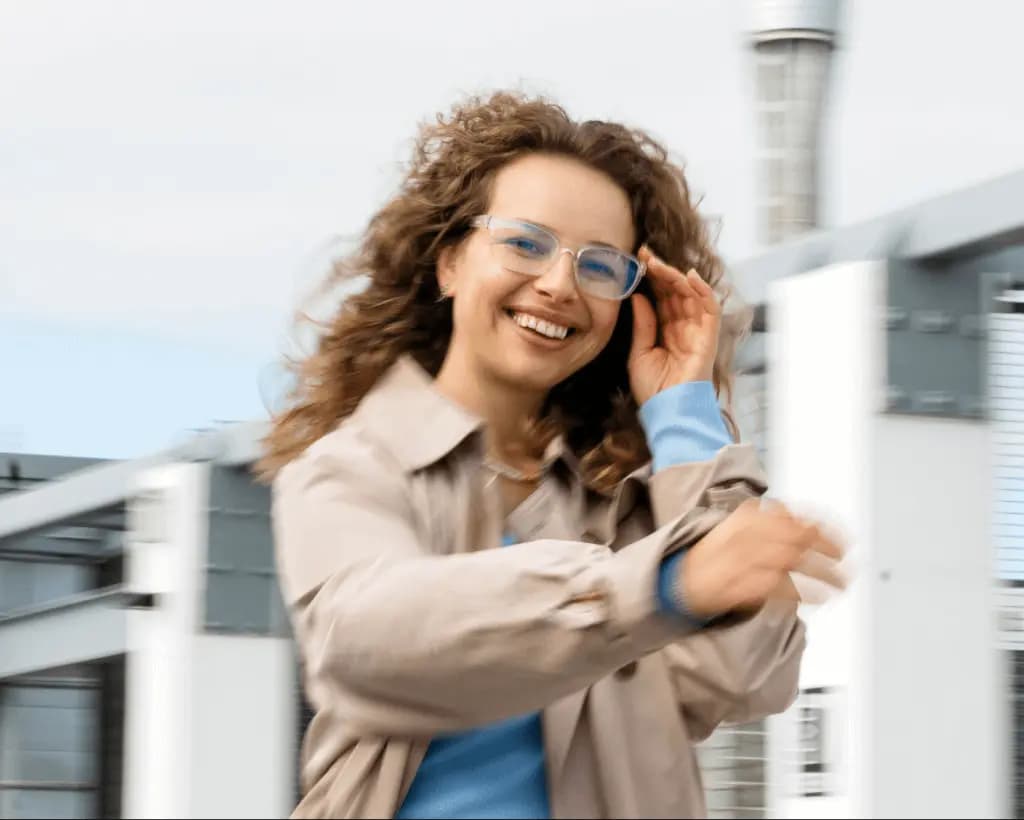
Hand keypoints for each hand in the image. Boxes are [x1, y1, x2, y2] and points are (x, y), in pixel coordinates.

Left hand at [628, 247, 720, 405]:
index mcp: (666, 331)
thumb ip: (642, 325)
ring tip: (658, 262)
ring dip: (676, 276)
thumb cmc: (654, 391)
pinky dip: (703, 291)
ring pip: (691, 295)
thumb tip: (638, 296)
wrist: (668, 413)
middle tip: (644, 253)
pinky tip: (690, 276)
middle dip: (661, 271)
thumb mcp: (640, 353)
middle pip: (675, 292)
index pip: (662, 297)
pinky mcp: (708, 338)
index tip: (637, 259)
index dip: (652, 278)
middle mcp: (683, 328)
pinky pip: (710, 309)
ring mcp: (697, 332)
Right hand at [679, 499, 847, 617]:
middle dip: (827, 548)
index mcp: (746, 517)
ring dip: (822, 573)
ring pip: (794, 563)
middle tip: (844, 557)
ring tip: (841, 582)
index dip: (822, 526)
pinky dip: (804, 592)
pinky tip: (820, 596)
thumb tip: (805, 520)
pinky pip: (781, 588)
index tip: (841, 535)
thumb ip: (768, 520)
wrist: (679, 579)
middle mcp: (747, 536)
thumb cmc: (713, 554)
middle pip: (797, 538)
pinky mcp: (743, 587)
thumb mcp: (737, 525)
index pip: (793, 517)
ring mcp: (744, 561)